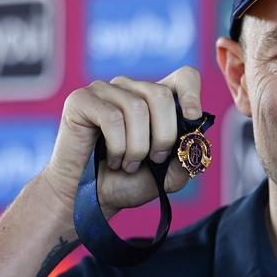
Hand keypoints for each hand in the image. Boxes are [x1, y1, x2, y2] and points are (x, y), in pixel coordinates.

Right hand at [41, 66, 202, 216]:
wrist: (93, 199)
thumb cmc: (129, 182)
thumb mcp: (169, 173)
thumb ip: (187, 154)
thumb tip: (195, 134)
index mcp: (154, 99)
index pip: (184, 76)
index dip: (192, 94)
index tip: (192, 119)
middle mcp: (130, 88)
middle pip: (161, 94)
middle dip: (164, 134)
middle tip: (154, 159)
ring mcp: (104, 90)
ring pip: (136, 107)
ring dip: (138, 146)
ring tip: (129, 164)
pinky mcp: (81, 100)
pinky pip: (111, 117)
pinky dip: (118, 146)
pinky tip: (113, 159)